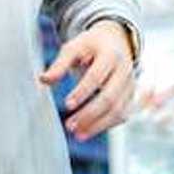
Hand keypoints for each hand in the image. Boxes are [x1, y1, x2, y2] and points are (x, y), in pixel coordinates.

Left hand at [39, 21, 136, 140]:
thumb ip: (59, 64)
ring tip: (77, 134)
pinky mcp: (130, 96)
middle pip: (110, 97)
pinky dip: (106, 126)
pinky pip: (122, 115)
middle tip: (69, 125)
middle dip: (89, 114)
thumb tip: (44, 80)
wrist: (115, 39)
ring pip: (118, 110)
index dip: (82, 92)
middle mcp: (124, 70)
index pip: (97, 76)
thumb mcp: (74, 47)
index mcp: (110, 54)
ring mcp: (130, 85)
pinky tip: (88, 131)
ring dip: (98, 125)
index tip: (67, 104)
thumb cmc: (91, 45)